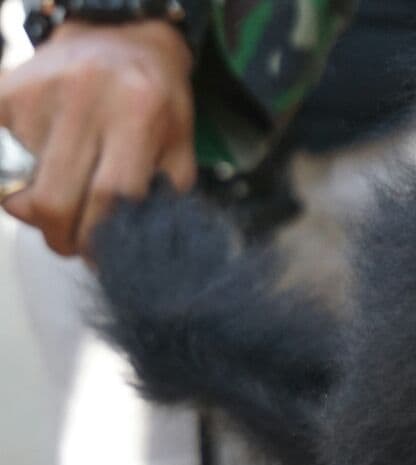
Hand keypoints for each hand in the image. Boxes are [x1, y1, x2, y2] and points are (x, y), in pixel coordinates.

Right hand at [0, 19, 195, 256]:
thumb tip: (124, 247)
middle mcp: (87, 99)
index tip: (100, 256)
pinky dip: (13, 175)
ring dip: (38, 209)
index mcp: (139, 114)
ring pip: (25, 184)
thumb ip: (163, 197)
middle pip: (58, 198)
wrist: (122, 37)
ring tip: (62, 201)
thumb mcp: (179, 146)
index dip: (102, 238)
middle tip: (71, 242)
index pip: (112, 196)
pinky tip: (36, 171)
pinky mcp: (7, 91)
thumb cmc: (156, 100)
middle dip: (62, 236)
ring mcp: (42, 93)